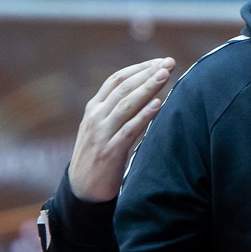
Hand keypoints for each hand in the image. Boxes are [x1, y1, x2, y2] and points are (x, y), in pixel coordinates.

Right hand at [68, 58, 175, 202]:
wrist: (81, 190)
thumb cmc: (98, 156)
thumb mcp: (102, 129)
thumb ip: (118, 112)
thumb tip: (147, 93)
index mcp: (94, 109)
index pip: (116, 80)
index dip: (138, 68)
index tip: (159, 61)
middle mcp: (96, 117)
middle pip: (124, 88)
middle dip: (147, 73)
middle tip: (168, 63)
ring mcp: (102, 134)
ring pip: (126, 105)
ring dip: (148, 88)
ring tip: (165, 76)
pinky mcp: (110, 152)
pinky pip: (129, 130)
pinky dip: (144, 116)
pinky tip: (158, 105)